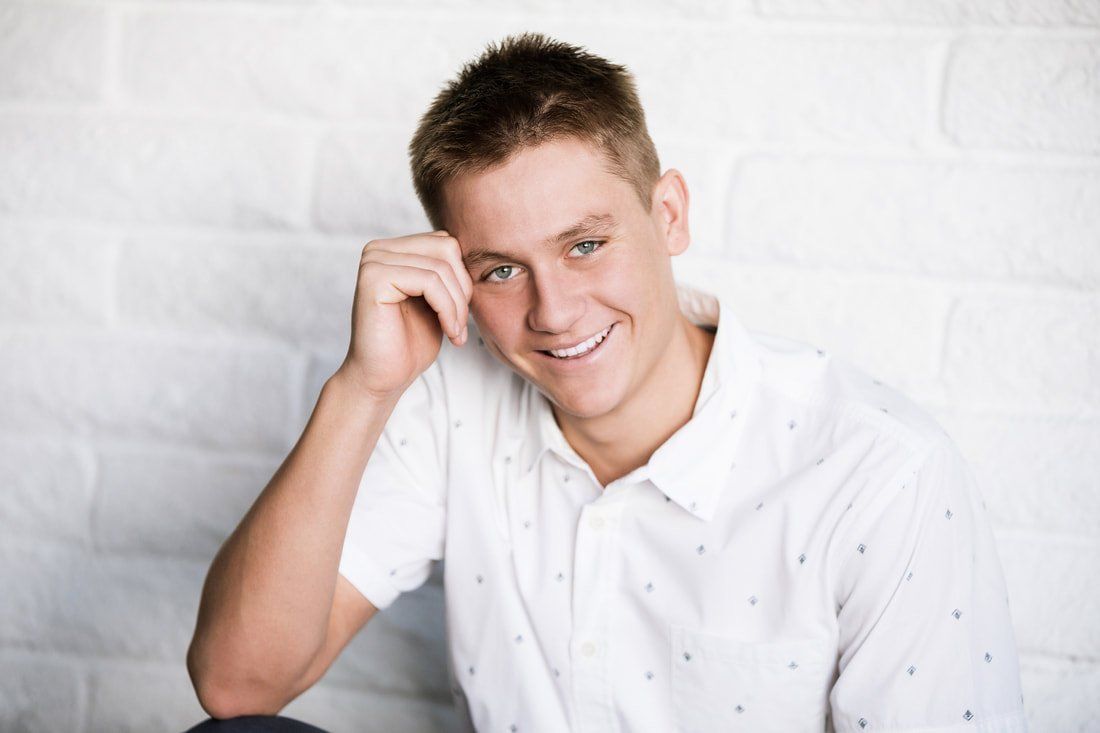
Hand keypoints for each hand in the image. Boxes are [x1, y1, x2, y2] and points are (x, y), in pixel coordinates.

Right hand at [335, 230, 472, 400]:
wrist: (383, 377)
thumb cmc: (409, 343)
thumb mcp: (436, 301)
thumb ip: (447, 272)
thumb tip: (475, 250)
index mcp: (393, 250)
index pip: (446, 242)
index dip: (463, 277)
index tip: (462, 314)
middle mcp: (378, 249)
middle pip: (446, 247)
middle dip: (462, 288)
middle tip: (461, 324)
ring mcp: (373, 261)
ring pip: (440, 267)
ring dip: (457, 305)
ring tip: (456, 332)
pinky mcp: (374, 278)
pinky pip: (429, 282)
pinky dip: (447, 310)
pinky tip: (449, 332)